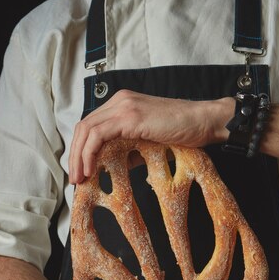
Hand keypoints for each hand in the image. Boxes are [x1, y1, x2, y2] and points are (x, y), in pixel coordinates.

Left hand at [69, 90, 232, 182]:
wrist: (204, 122)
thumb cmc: (183, 133)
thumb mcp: (148, 144)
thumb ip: (128, 152)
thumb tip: (110, 168)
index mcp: (122, 105)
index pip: (90, 125)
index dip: (80, 149)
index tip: (80, 170)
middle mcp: (118, 101)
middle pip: (83, 127)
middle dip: (75, 154)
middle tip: (75, 178)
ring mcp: (123, 106)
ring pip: (86, 130)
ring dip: (78, 156)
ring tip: (80, 178)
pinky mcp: (129, 116)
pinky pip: (97, 135)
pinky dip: (89, 153)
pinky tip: (91, 169)